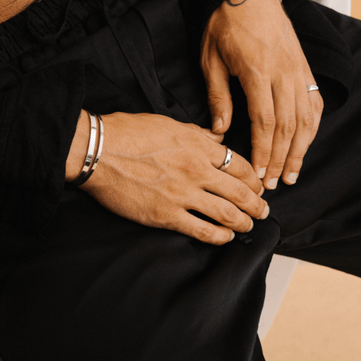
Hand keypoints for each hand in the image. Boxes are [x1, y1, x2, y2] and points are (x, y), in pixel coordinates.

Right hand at [77, 112, 268, 244]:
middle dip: (257, 204)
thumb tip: (215, 138)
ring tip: (249, 225)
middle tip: (263, 210)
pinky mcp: (166, 215)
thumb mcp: (167, 123)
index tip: (257, 185)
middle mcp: (197, 170)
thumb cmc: (125, 133)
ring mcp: (183, 195)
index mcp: (198, 146)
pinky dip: (220, 236)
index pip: (240, 165)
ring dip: (244, 221)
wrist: (97, 152)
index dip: (254, 178)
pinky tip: (225, 237)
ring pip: (228, 214)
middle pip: (240, 192)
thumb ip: (195, 133)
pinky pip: (203, 231)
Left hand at [201, 0, 322, 189]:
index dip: (262, 151)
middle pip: (287, 126)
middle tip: (272, 184)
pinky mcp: (304, 66)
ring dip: (299, 149)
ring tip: (290, 173)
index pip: (264, 122)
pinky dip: (311, 126)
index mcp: (257, 72)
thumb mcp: (210, 59)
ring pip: (305, 117)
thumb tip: (218, 130)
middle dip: (280, 158)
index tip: (258, 173)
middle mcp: (284, 73)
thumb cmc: (224, 22)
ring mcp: (298, 70)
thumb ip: (218, 96)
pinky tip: (304, 143)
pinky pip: (314, 101)